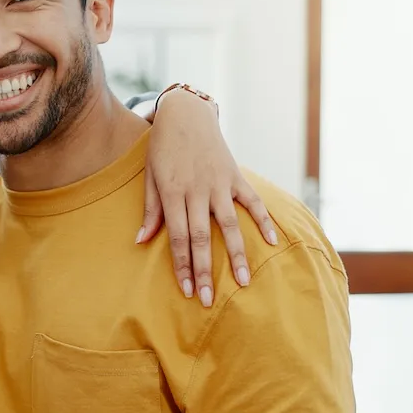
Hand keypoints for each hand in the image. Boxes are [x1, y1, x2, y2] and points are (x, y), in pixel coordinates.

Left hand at [138, 89, 276, 306]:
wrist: (185, 113)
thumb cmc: (162, 148)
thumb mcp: (150, 176)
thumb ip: (150, 210)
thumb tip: (141, 241)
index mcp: (173, 192)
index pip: (179, 237)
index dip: (182, 266)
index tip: (187, 290)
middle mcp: (197, 190)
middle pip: (202, 238)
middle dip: (205, 271)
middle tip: (208, 299)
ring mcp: (219, 183)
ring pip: (229, 225)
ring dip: (236, 255)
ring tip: (243, 282)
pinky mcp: (235, 175)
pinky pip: (252, 200)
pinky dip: (263, 220)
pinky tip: (271, 242)